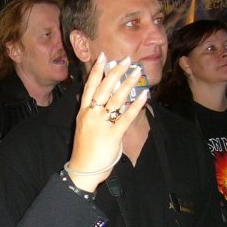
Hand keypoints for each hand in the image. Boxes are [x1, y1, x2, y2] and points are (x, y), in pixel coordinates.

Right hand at [67, 54, 148, 190]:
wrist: (82, 170)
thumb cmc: (85, 150)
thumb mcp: (83, 127)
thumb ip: (90, 114)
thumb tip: (96, 101)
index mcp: (84, 112)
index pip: (90, 87)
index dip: (96, 71)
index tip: (103, 56)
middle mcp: (91, 115)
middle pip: (104, 89)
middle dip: (115, 72)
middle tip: (126, 59)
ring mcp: (101, 125)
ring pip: (115, 100)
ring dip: (127, 84)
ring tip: (137, 72)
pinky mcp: (112, 135)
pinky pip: (125, 117)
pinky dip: (135, 105)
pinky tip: (143, 95)